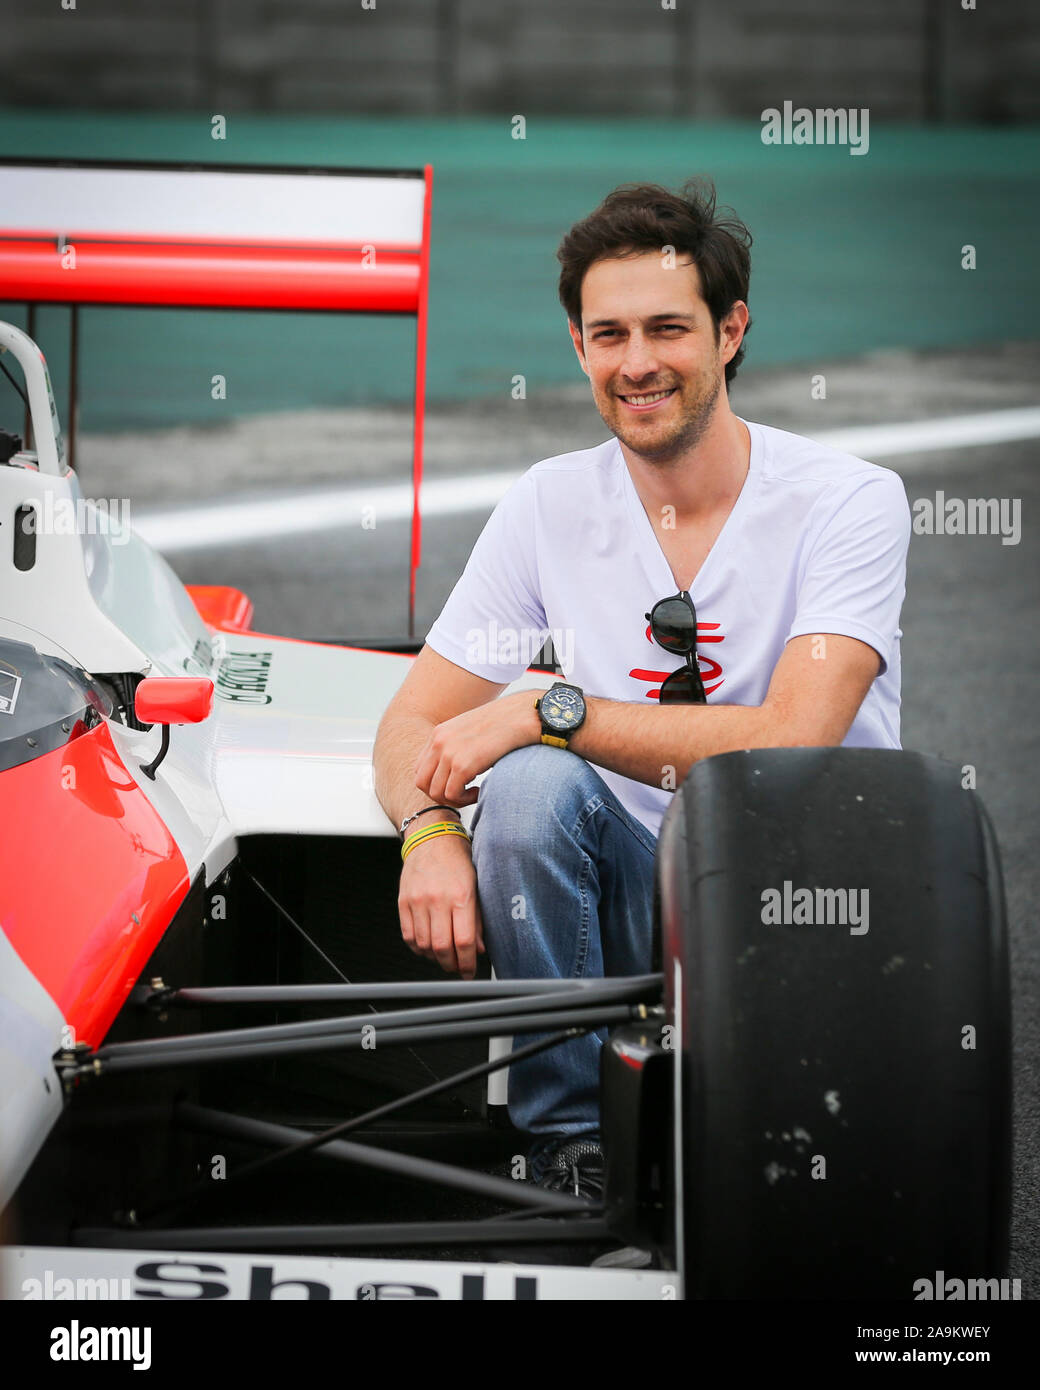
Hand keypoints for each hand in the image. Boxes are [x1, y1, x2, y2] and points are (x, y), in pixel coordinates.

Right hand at [398, 830, 484, 977]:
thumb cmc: (457, 859)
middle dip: (451, 965)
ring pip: (423, 945)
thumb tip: (478, 949)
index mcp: (461, 896)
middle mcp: (437, 899)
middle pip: (441, 947)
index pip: (463, 941)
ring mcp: (418, 901)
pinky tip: (427, 947)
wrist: (431, 838)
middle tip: (457, 968)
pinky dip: (417, 948)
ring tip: (444, 957)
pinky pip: (408, 935)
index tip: (469, 971)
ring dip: (434, 958)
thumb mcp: (476, 887)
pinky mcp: (403, 902)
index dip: (467, 963)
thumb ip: (478, 920)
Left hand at [414, 690, 539, 807]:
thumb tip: (454, 770)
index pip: (420, 768)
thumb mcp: (470, 731)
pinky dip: (465, 799)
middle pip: (422, 783)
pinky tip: (479, 791)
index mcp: (439, 733)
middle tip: (461, 794)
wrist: (522, 715)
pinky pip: (452, 795)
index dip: (436, 782)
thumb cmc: (504, 724)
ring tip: (473, 792)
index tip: (455, 784)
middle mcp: (439, 742)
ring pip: (435, 792)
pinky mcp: (463, 765)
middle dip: (440, 795)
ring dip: (454, 799)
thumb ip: (456, 746)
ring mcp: (449, 753)